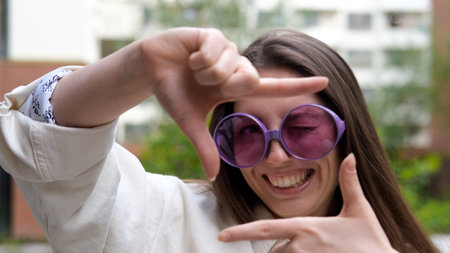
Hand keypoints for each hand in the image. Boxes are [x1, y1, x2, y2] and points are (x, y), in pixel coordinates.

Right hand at [141, 28, 327, 179]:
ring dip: (206, 73)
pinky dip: (197, 58)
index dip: (298, 85)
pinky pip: (214, 51)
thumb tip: (213, 176)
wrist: (151, 69)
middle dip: (222, 85)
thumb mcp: (190, 122)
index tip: (325, 81)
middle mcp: (237, 67)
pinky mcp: (214, 35)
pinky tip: (190, 55)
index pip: (273, 87)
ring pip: (230, 66)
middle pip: (249, 79)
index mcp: (236, 87)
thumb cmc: (173, 93)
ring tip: (193, 68)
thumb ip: (206, 147)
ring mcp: (228, 49)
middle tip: (202, 82)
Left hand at [218, 154, 397, 252]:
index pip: (265, 228)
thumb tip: (350, 156)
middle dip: (280, 250)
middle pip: (274, 251)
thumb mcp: (359, 210)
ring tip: (313, 252)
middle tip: (306, 249)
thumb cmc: (371, 241)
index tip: (221, 235)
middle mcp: (300, 247)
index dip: (241, 232)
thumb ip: (349, 183)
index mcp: (307, 227)